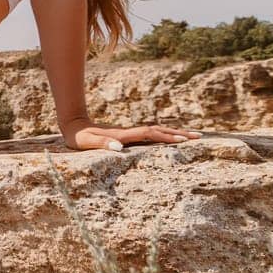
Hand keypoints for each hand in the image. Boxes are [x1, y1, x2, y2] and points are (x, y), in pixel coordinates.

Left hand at [64, 121, 200, 151]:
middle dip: (178, 134)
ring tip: (193, 135)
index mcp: (123, 135)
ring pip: (156, 131)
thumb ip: (101, 144)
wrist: (74, 124)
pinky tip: (171, 138)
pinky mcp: (128, 135)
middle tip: (199, 136)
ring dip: (174, 133)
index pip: (149, 134)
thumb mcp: (86, 142)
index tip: (183, 140)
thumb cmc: (78, 137)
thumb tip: (120, 148)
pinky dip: (164, 135)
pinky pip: (150, 135)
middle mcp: (129, 132)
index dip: (166, 137)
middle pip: (158, 131)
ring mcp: (129, 133)